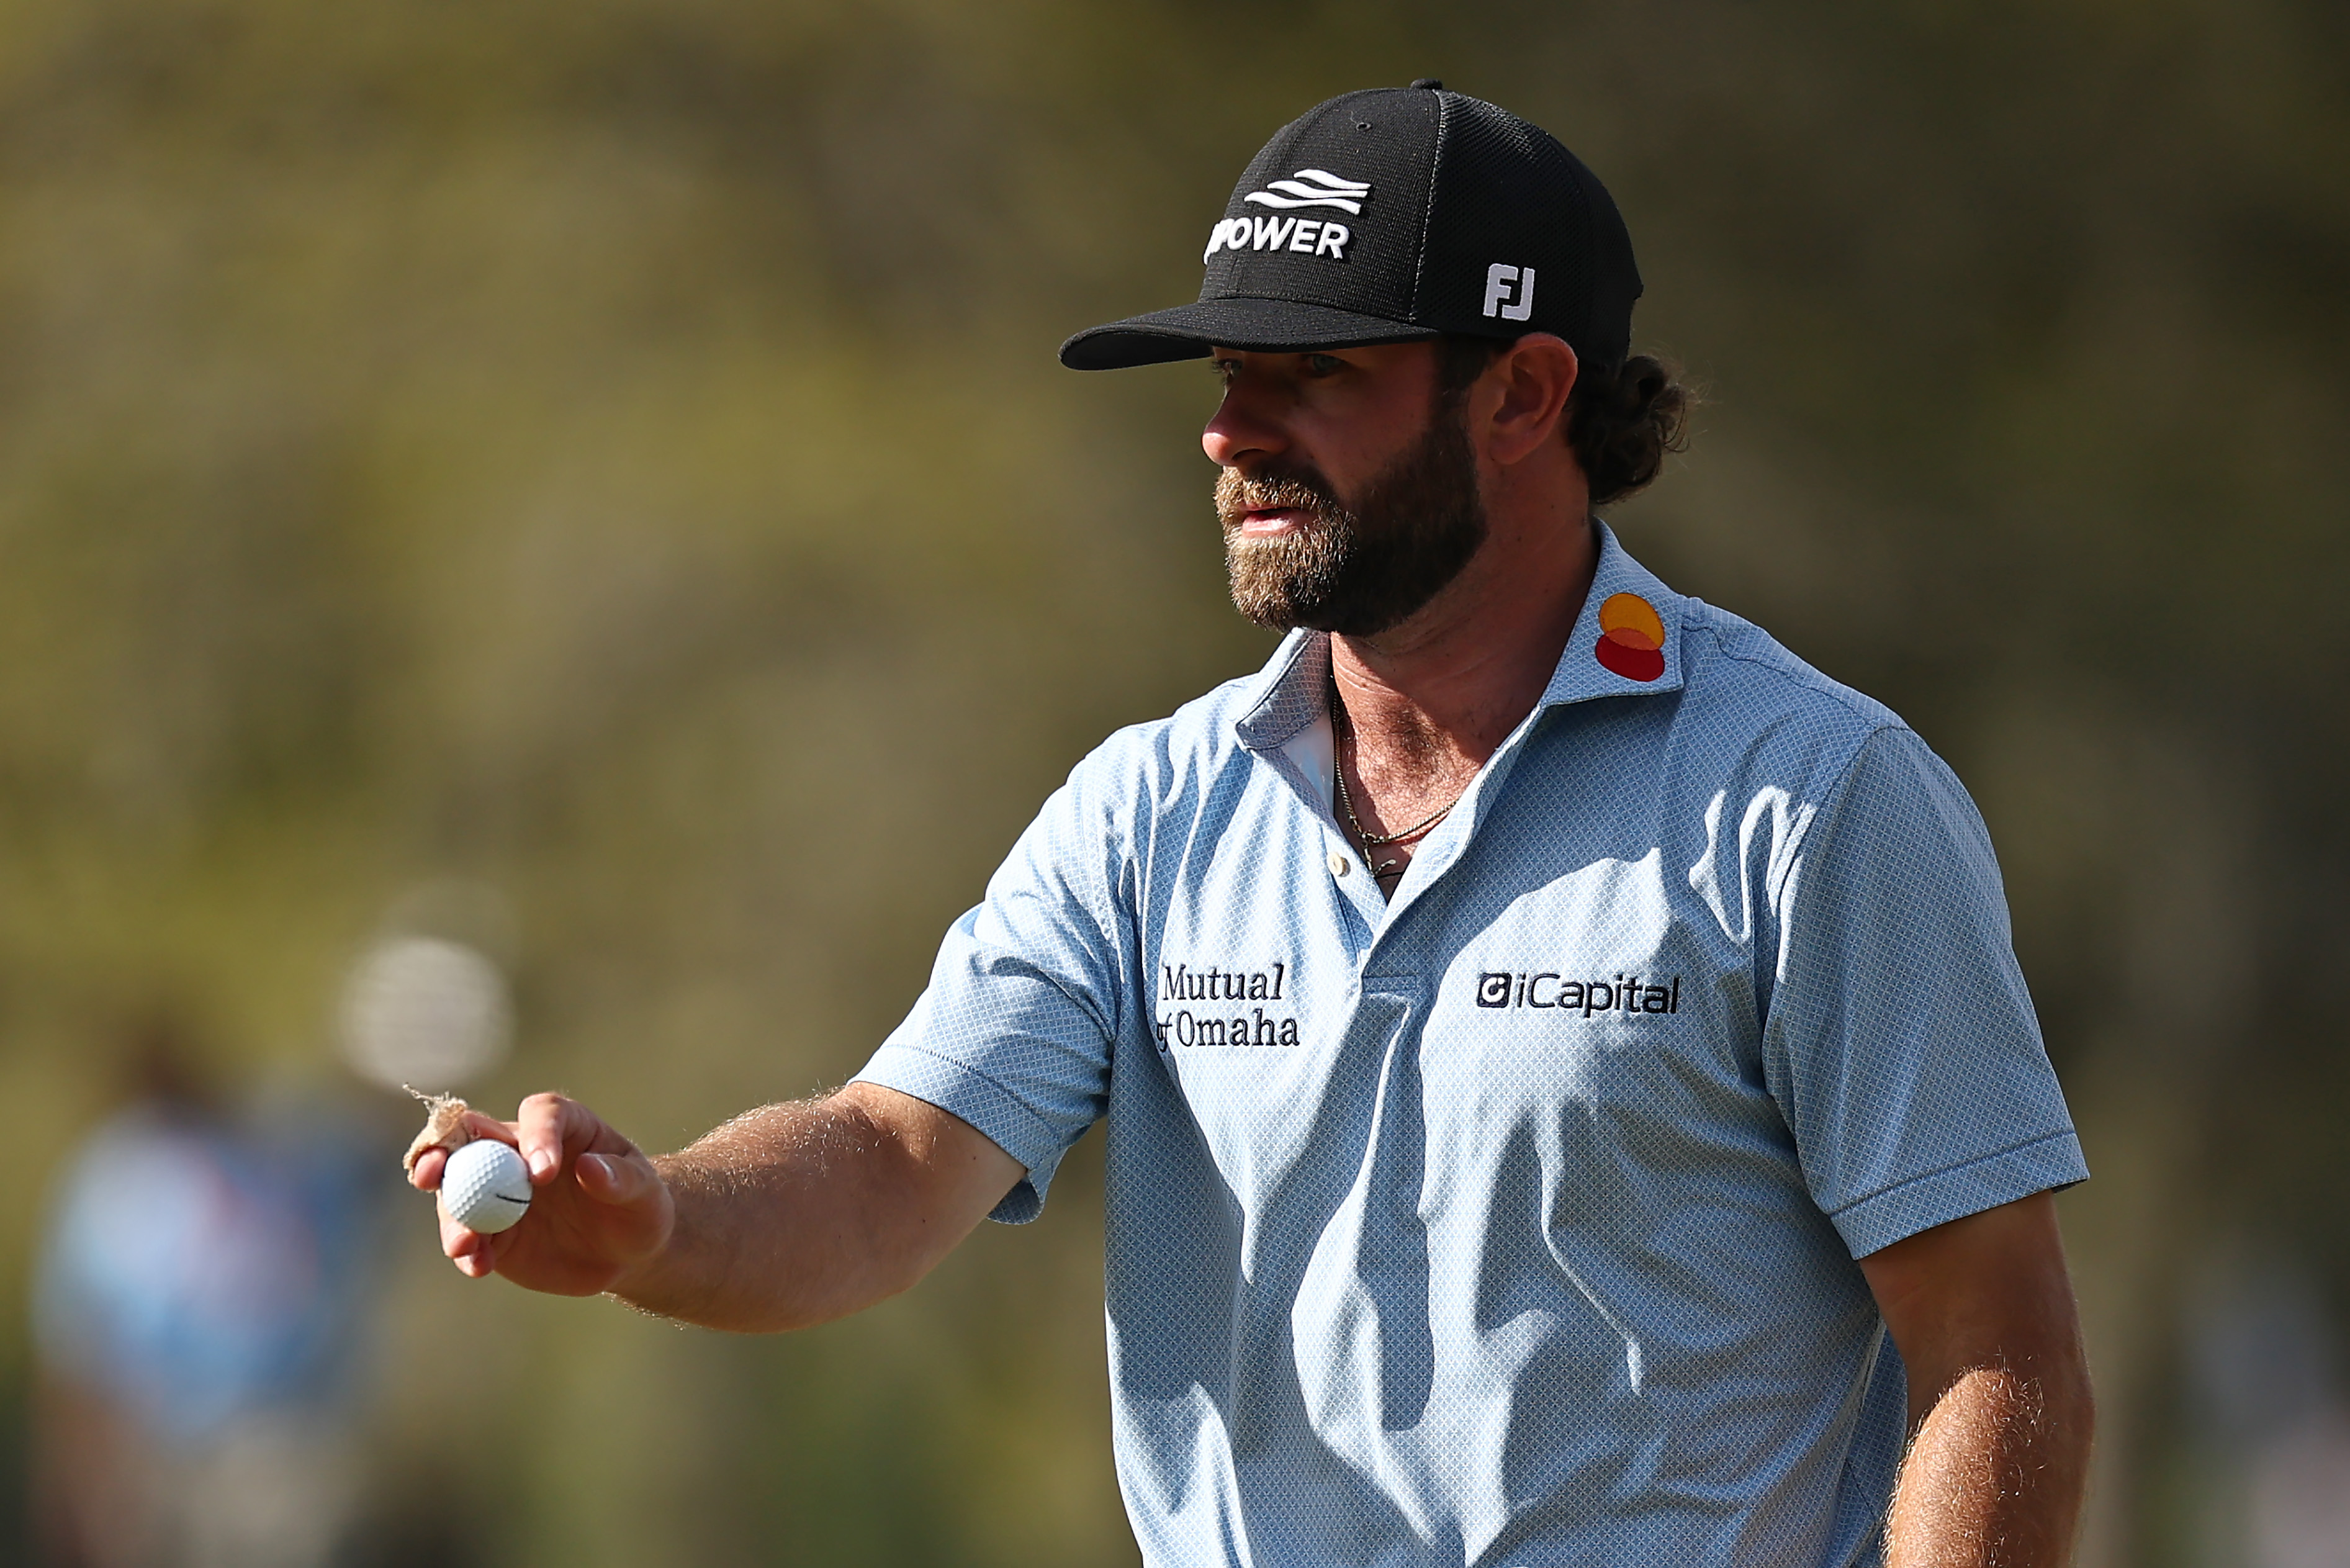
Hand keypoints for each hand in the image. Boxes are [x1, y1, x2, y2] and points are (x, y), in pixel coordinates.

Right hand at [409, 1093, 675, 1295]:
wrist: (626, 1249)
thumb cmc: (640, 1206)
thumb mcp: (644, 1193)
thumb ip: (619, 1178)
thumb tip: (590, 1167)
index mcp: (562, 1125)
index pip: (541, 1114)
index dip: (534, 1135)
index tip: (541, 1172)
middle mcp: (520, 1150)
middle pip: (471, 1136)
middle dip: (443, 1148)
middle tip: (433, 1172)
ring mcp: (499, 1189)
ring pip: (457, 1190)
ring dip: (451, 1213)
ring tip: (465, 1243)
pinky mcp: (491, 1230)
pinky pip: (467, 1235)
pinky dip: (465, 1249)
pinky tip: (476, 1265)